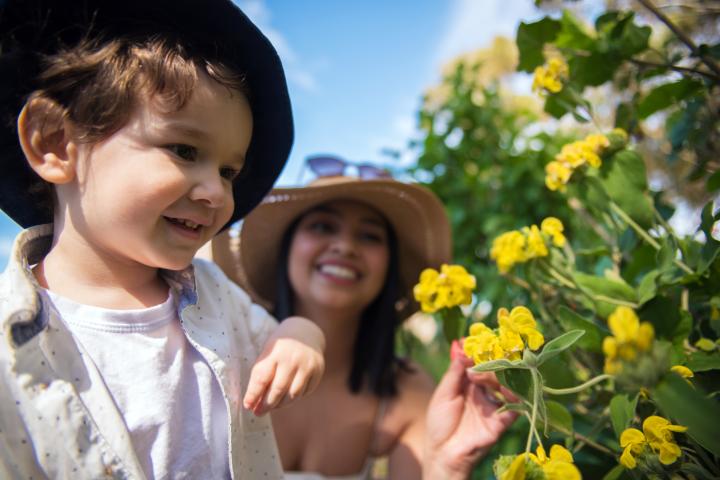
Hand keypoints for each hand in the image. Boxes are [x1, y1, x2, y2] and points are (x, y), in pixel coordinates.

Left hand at [243, 316, 324, 415]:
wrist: (305, 332)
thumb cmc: (280, 347)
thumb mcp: (267, 353)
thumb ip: (261, 374)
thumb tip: (252, 403)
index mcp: (275, 352)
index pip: (262, 378)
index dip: (254, 394)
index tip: (248, 406)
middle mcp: (292, 359)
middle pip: (278, 389)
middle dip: (266, 405)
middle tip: (259, 412)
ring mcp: (307, 365)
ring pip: (293, 395)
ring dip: (280, 404)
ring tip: (273, 406)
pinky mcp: (318, 371)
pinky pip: (304, 393)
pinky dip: (294, 398)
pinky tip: (287, 397)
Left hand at [423, 349, 517, 479]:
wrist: (443, 453)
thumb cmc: (439, 423)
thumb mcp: (443, 394)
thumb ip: (454, 373)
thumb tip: (461, 349)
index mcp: (469, 383)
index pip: (480, 363)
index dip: (481, 352)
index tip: (481, 340)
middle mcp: (483, 391)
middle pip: (496, 371)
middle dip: (491, 362)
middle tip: (483, 359)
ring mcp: (493, 405)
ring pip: (506, 385)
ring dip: (499, 377)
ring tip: (485, 376)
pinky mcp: (501, 421)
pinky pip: (514, 408)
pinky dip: (514, 398)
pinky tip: (507, 391)